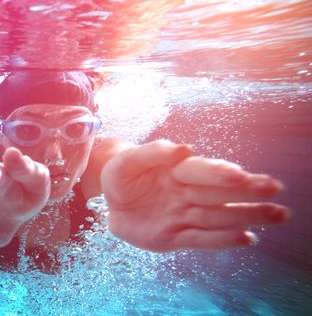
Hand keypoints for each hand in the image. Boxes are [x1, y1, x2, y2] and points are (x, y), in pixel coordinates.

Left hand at [101, 140, 289, 251]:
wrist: (111, 203)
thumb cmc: (122, 175)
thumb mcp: (126, 161)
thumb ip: (151, 153)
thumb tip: (183, 149)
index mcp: (178, 170)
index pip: (201, 171)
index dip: (219, 173)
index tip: (239, 175)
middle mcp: (188, 192)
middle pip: (220, 193)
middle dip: (247, 191)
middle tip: (275, 188)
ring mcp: (184, 215)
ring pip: (218, 215)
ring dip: (247, 215)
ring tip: (278, 214)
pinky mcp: (176, 237)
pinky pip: (200, 239)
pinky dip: (222, 240)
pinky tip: (247, 238)